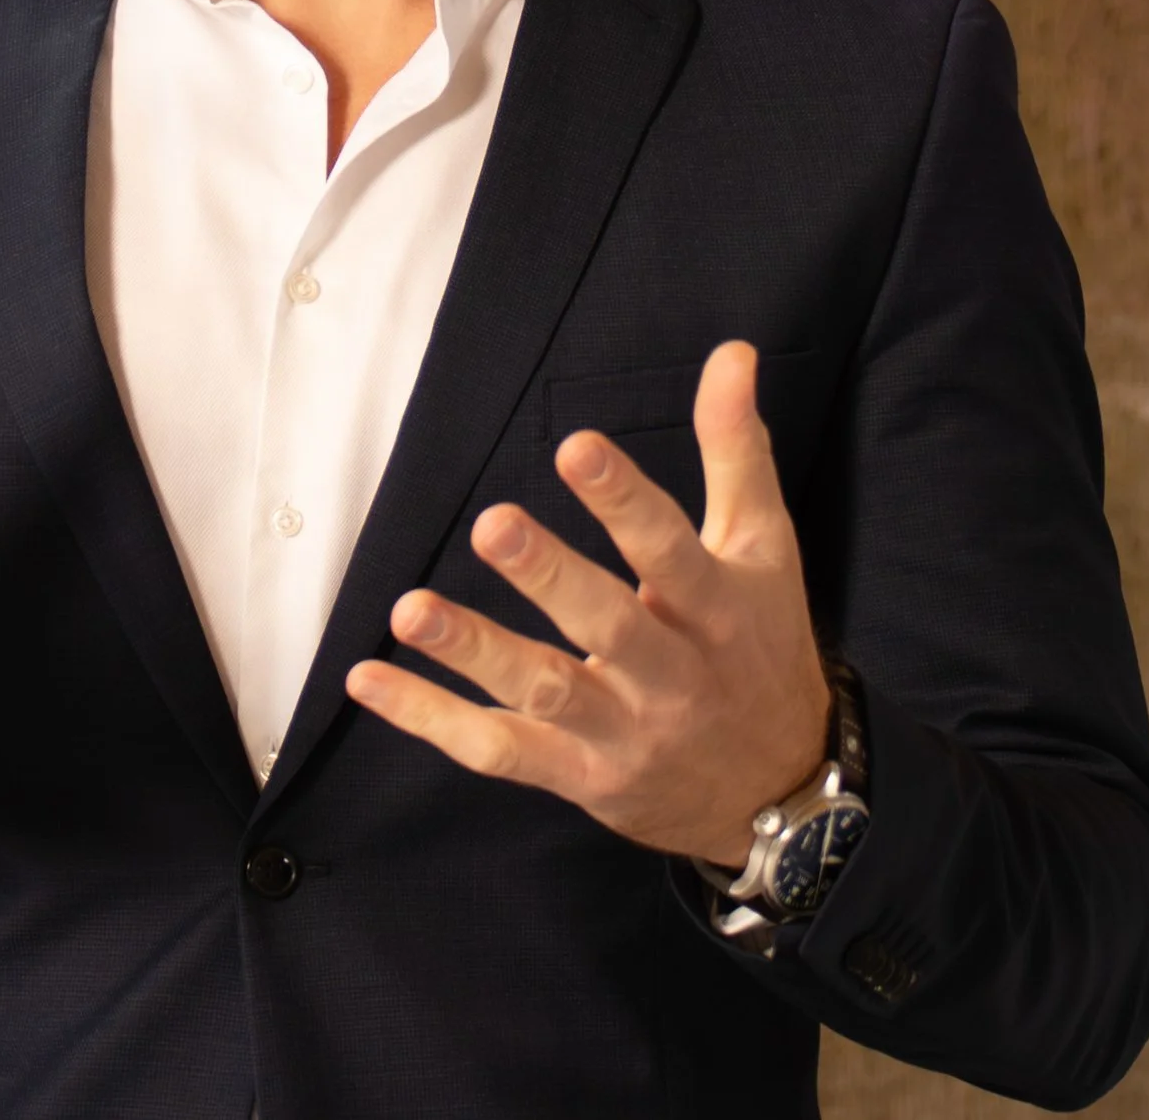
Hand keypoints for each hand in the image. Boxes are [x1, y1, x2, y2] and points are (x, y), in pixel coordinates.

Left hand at [346, 341, 829, 864]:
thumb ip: (735, 450)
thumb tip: (731, 353)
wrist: (778, 795)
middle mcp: (670, 676)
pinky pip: (498, 750)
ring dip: (473, 651)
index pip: (670, 549)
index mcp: (716, 609)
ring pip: (542, 691)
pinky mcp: (577, 774)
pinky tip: (370, 679)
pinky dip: (432, 720)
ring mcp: (620, 732)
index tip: (575, 446)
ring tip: (409, 609)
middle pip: (606, 625)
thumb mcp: (762, 548)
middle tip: (490, 521)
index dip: (624, 500)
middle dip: (548, 576)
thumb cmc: (759, 645)